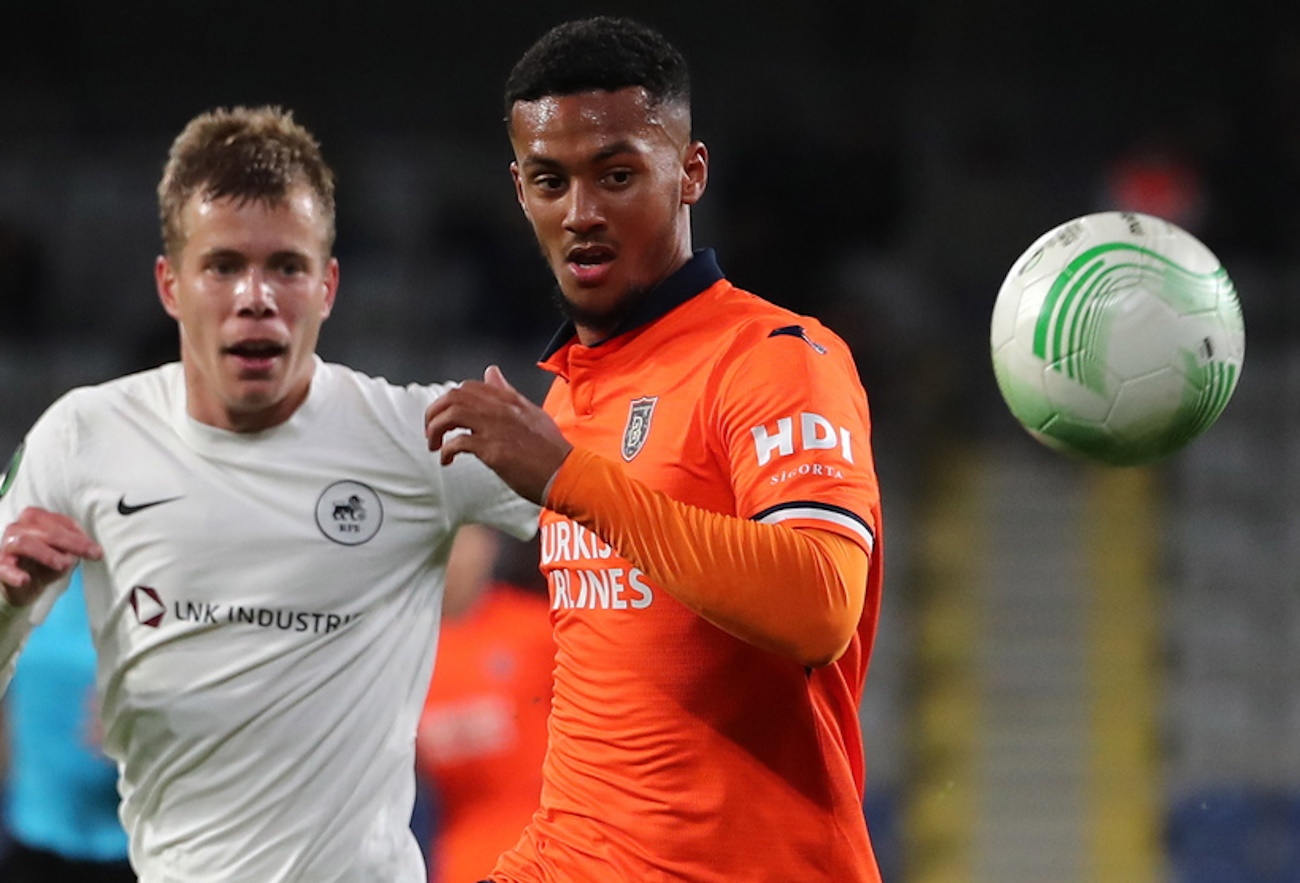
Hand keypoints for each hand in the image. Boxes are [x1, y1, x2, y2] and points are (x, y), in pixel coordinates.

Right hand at [0, 507, 101, 606]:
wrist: (22, 583)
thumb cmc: (45, 562)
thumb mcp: (64, 554)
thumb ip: (74, 549)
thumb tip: (87, 549)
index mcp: (36, 518)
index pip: (60, 522)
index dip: (80, 536)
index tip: (97, 551)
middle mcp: (19, 527)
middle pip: (46, 530)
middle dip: (72, 542)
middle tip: (91, 554)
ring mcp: (6, 546)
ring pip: (24, 542)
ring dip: (46, 553)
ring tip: (63, 565)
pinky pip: (2, 568)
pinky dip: (13, 573)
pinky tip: (24, 580)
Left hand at [425, 366, 572, 503]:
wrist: (566, 473)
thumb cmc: (551, 450)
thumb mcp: (531, 412)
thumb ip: (507, 392)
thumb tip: (491, 372)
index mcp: (509, 400)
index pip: (469, 388)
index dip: (450, 401)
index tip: (446, 418)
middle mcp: (500, 409)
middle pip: (453, 397)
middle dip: (435, 413)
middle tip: (431, 430)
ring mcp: (496, 428)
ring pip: (451, 414)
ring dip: (436, 429)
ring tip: (435, 444)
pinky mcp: (493, 450)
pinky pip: (458, 443)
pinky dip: (447, 451)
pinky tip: (448, 460)